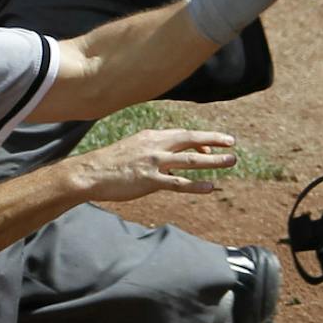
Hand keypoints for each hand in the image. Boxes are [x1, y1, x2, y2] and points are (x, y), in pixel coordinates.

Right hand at [73, 129, 236, 201]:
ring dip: (213, 161)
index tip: (216, 144)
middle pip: (190, 141)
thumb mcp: (134, 148)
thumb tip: (173, 158)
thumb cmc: (111, 163)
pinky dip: (196, 185)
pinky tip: (210, 187)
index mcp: (151, 136)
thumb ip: (154, 150)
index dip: (201, 139)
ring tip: (230, 161)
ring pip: (190, 161)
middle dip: (213, 141)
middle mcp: (155, 146)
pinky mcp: (149, 181)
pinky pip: (178, 183)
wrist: (90, 173)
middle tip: (232, 144)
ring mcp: (153, 163)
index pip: (182, 135)